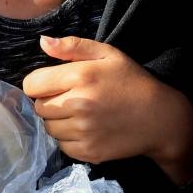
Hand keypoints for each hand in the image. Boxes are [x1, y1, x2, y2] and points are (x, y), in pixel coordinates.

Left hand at [23, 36, 192, 184]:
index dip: (40, 83)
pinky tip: (87, 128)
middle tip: (71, 97)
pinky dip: (69, 138)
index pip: (32, 84)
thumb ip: (73, 46)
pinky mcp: (88, 151)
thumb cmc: (132, 81)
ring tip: (80, 113)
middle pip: (38, 107)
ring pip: (49, 128)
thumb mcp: (108, 54)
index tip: (55, 83)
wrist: (159, 117)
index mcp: (80, 76)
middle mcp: (78, 105)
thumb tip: (42, 41)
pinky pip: (62, 145)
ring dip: (58, 121)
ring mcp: (83, 131)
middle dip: (49, 101)